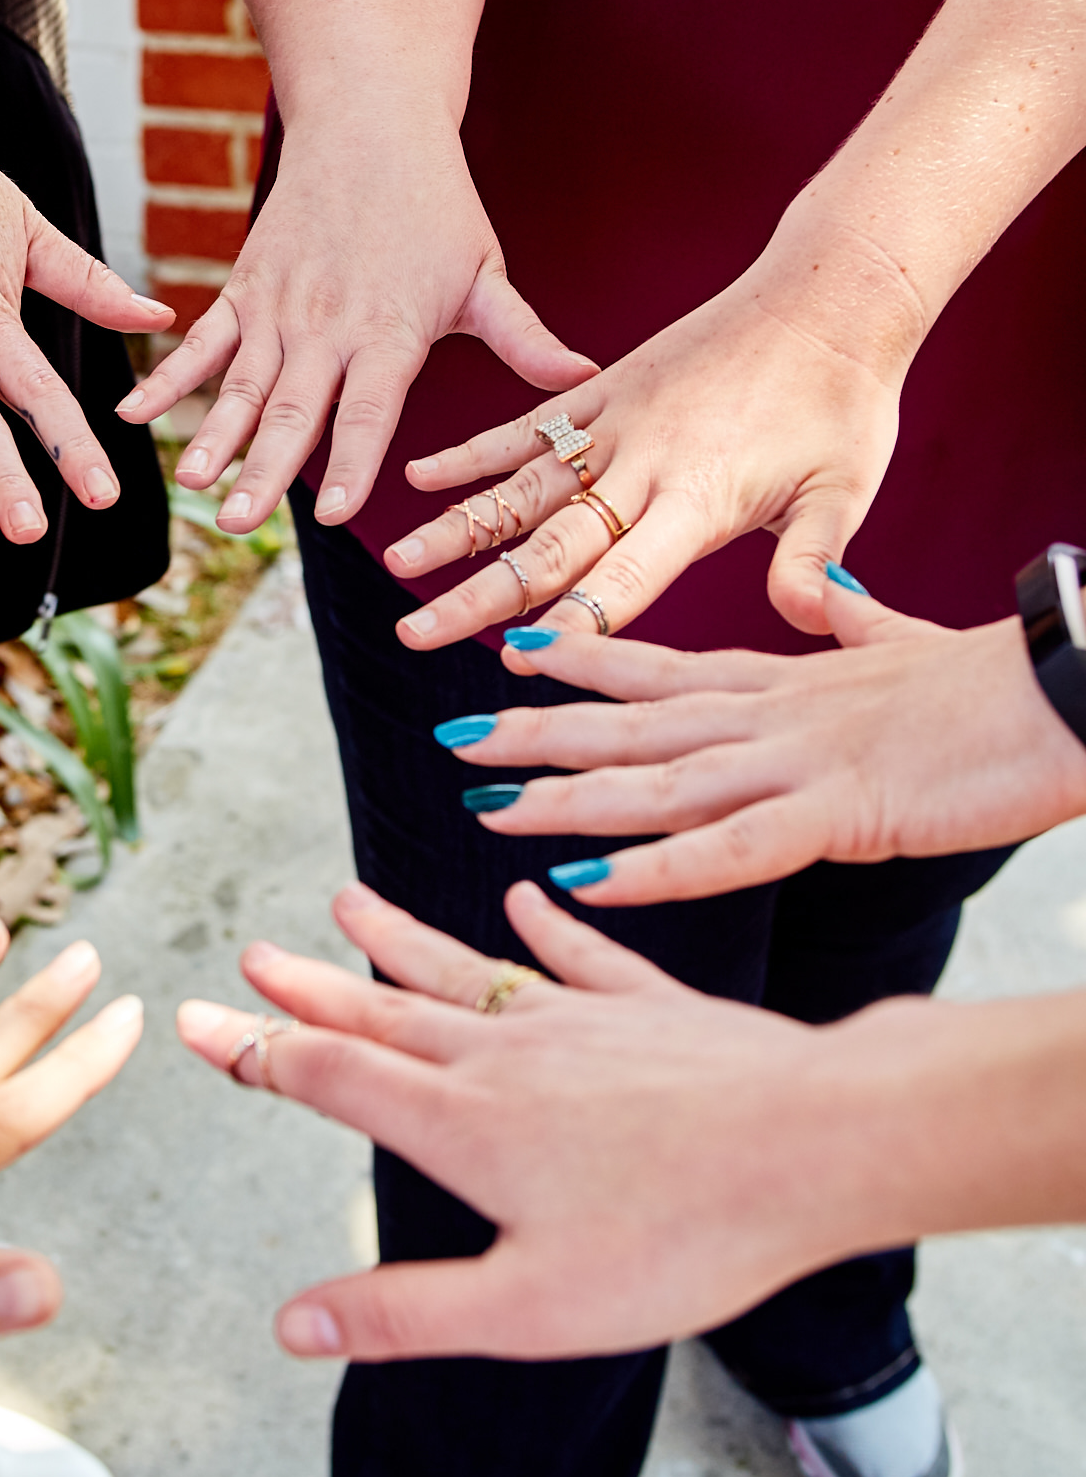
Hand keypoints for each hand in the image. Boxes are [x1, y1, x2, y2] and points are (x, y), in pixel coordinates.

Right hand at [118, 141, 593, 535]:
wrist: (369, 122)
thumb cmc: (437, 205)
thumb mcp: (486, 274)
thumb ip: (526, 339)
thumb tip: (586, 383)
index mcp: (390, 330)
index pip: (370, 409)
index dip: (349, 460)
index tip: (331, 512)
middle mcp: (327, 325)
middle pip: (294, 408)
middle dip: (264, 469)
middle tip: (237, 525)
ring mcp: (278, 307)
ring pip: (241, 384)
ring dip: (214, 436)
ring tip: (194, 486)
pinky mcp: (243, 289)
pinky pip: (202, 343)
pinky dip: (167, 378)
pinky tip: (133, 416)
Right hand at [178, 881, 884, 1360]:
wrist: (817, 1143)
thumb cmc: (682, 1238)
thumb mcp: (530, 1307)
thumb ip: (405, 1313)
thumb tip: (289, 1328)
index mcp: (463, 1126)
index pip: (332, 1078)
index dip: (254, 1052)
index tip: (192, 1020)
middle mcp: (503, 1057)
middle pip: (383, 1015)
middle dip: (308, 990)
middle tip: (249, 953)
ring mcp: (578, 1022)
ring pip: (465, 974)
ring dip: (399, 943)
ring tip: (345, 900)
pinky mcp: (650, 1007)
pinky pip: (580, 955)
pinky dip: (545, 927)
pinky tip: (524, 901)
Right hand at [382, 227, 913, 647]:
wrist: (830, 295)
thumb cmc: (845, 403)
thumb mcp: (847, 489)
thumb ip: (815, 560)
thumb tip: (813, 621)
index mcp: (701, 495)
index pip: (625, 576)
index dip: (573, 621)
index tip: (516, 659)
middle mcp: (643, 462)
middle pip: (548, 542)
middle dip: (478, 594)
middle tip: (416, 634)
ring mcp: (616, 423)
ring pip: (519, 486)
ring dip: (455, 527)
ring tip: (395, 562)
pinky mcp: (605, 389)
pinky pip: (525, 426)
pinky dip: (471, 452)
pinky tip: (418, 476)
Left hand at [446, 583, 1085, 900]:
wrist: (1069, 687)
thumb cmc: (999, 679)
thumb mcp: (904, 645)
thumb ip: (851, 624)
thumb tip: (820, 592)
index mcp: (783, 680)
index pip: (659, 667)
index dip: (582, 661)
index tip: (512, 651)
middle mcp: (769, 715)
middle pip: (630, 724)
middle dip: (537, 735)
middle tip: (452, 741)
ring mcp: (796, 762)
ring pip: (653, 781)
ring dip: (563, 800)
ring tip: (481, 808)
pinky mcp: (838, 813)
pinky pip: (726, 851)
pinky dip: (652, 870)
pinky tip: (586, 885)